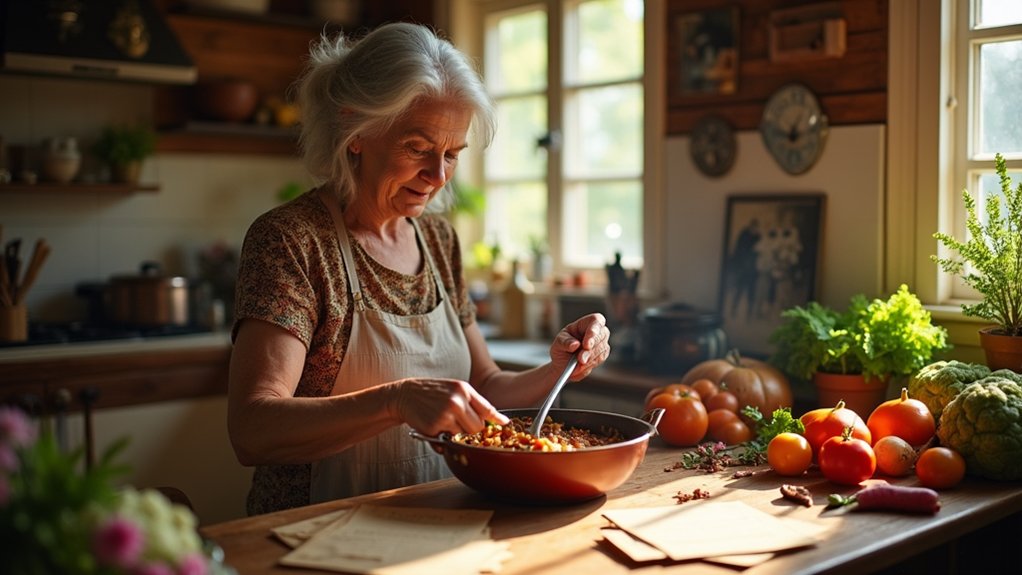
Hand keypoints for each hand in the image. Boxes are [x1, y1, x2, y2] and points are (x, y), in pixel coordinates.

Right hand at [391, 377, 508, 436]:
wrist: (404, 395)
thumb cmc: (431, 393)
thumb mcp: (453, 389)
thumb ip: (471, 401)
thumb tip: (493, 418)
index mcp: (464, 390)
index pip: (487, 408)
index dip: (497, 419)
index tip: (505, 424)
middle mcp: (457, 401)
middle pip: (478, 427)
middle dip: (471, 430)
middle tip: (459, 424)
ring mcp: (446, 414)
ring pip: (463, 435)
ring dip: (456, 434)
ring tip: (443, 422)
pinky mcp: (436, 427)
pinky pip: (447, 441)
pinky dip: (443, 439)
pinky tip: (434, 427)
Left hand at [551, 313, 610, 379]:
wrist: (563, 364)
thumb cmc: (561, 348)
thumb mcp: (558, 343)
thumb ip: (565, 342)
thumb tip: (575, 344)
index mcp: (585, 323)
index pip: (596, 320)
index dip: (594, 329)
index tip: (587, 343)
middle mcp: (596, 331)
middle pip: (602, 335)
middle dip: (591, 349)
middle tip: (580, 359)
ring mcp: (601, 342)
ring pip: (602, 349)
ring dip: (590, 358)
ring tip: (577, 365)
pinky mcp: (602, 354)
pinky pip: (600, 359)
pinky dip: (590, 364)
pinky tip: (581, 366)